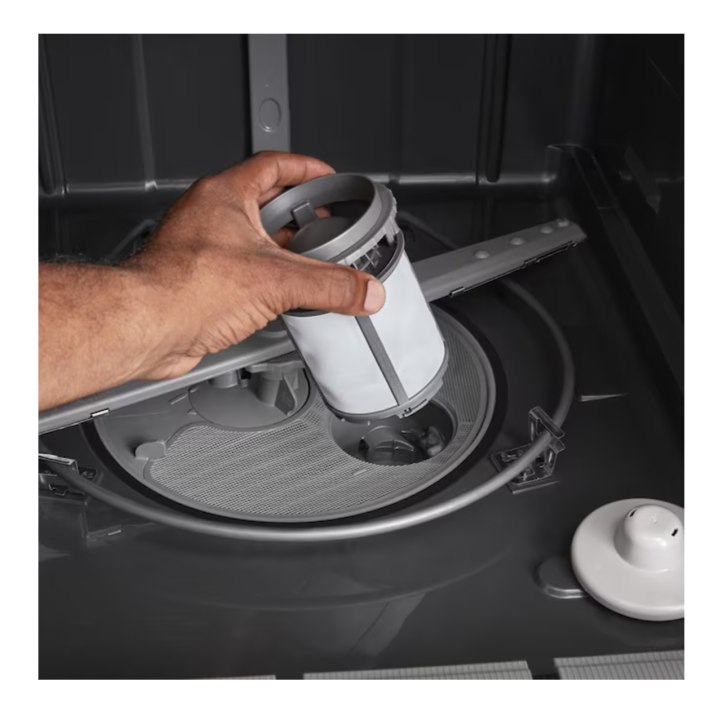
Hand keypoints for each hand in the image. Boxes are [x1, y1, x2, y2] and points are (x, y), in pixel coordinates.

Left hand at [129, 151, 385, 380]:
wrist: (145, 328)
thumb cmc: (183, 289)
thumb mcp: (276, 281)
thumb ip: (329, 285)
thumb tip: (364, 291)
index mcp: (224, 196)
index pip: (273, 165)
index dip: (306, 169)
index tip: (328, 179)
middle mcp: (210, 218)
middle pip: (266, 204)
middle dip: (300, 216)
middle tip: (327, 227)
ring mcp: (202, 249)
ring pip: (253, 241)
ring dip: (282, 252)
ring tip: (310, 265)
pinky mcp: (199, 281)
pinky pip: (241, 270)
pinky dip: (265, 279)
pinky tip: (280, 298)